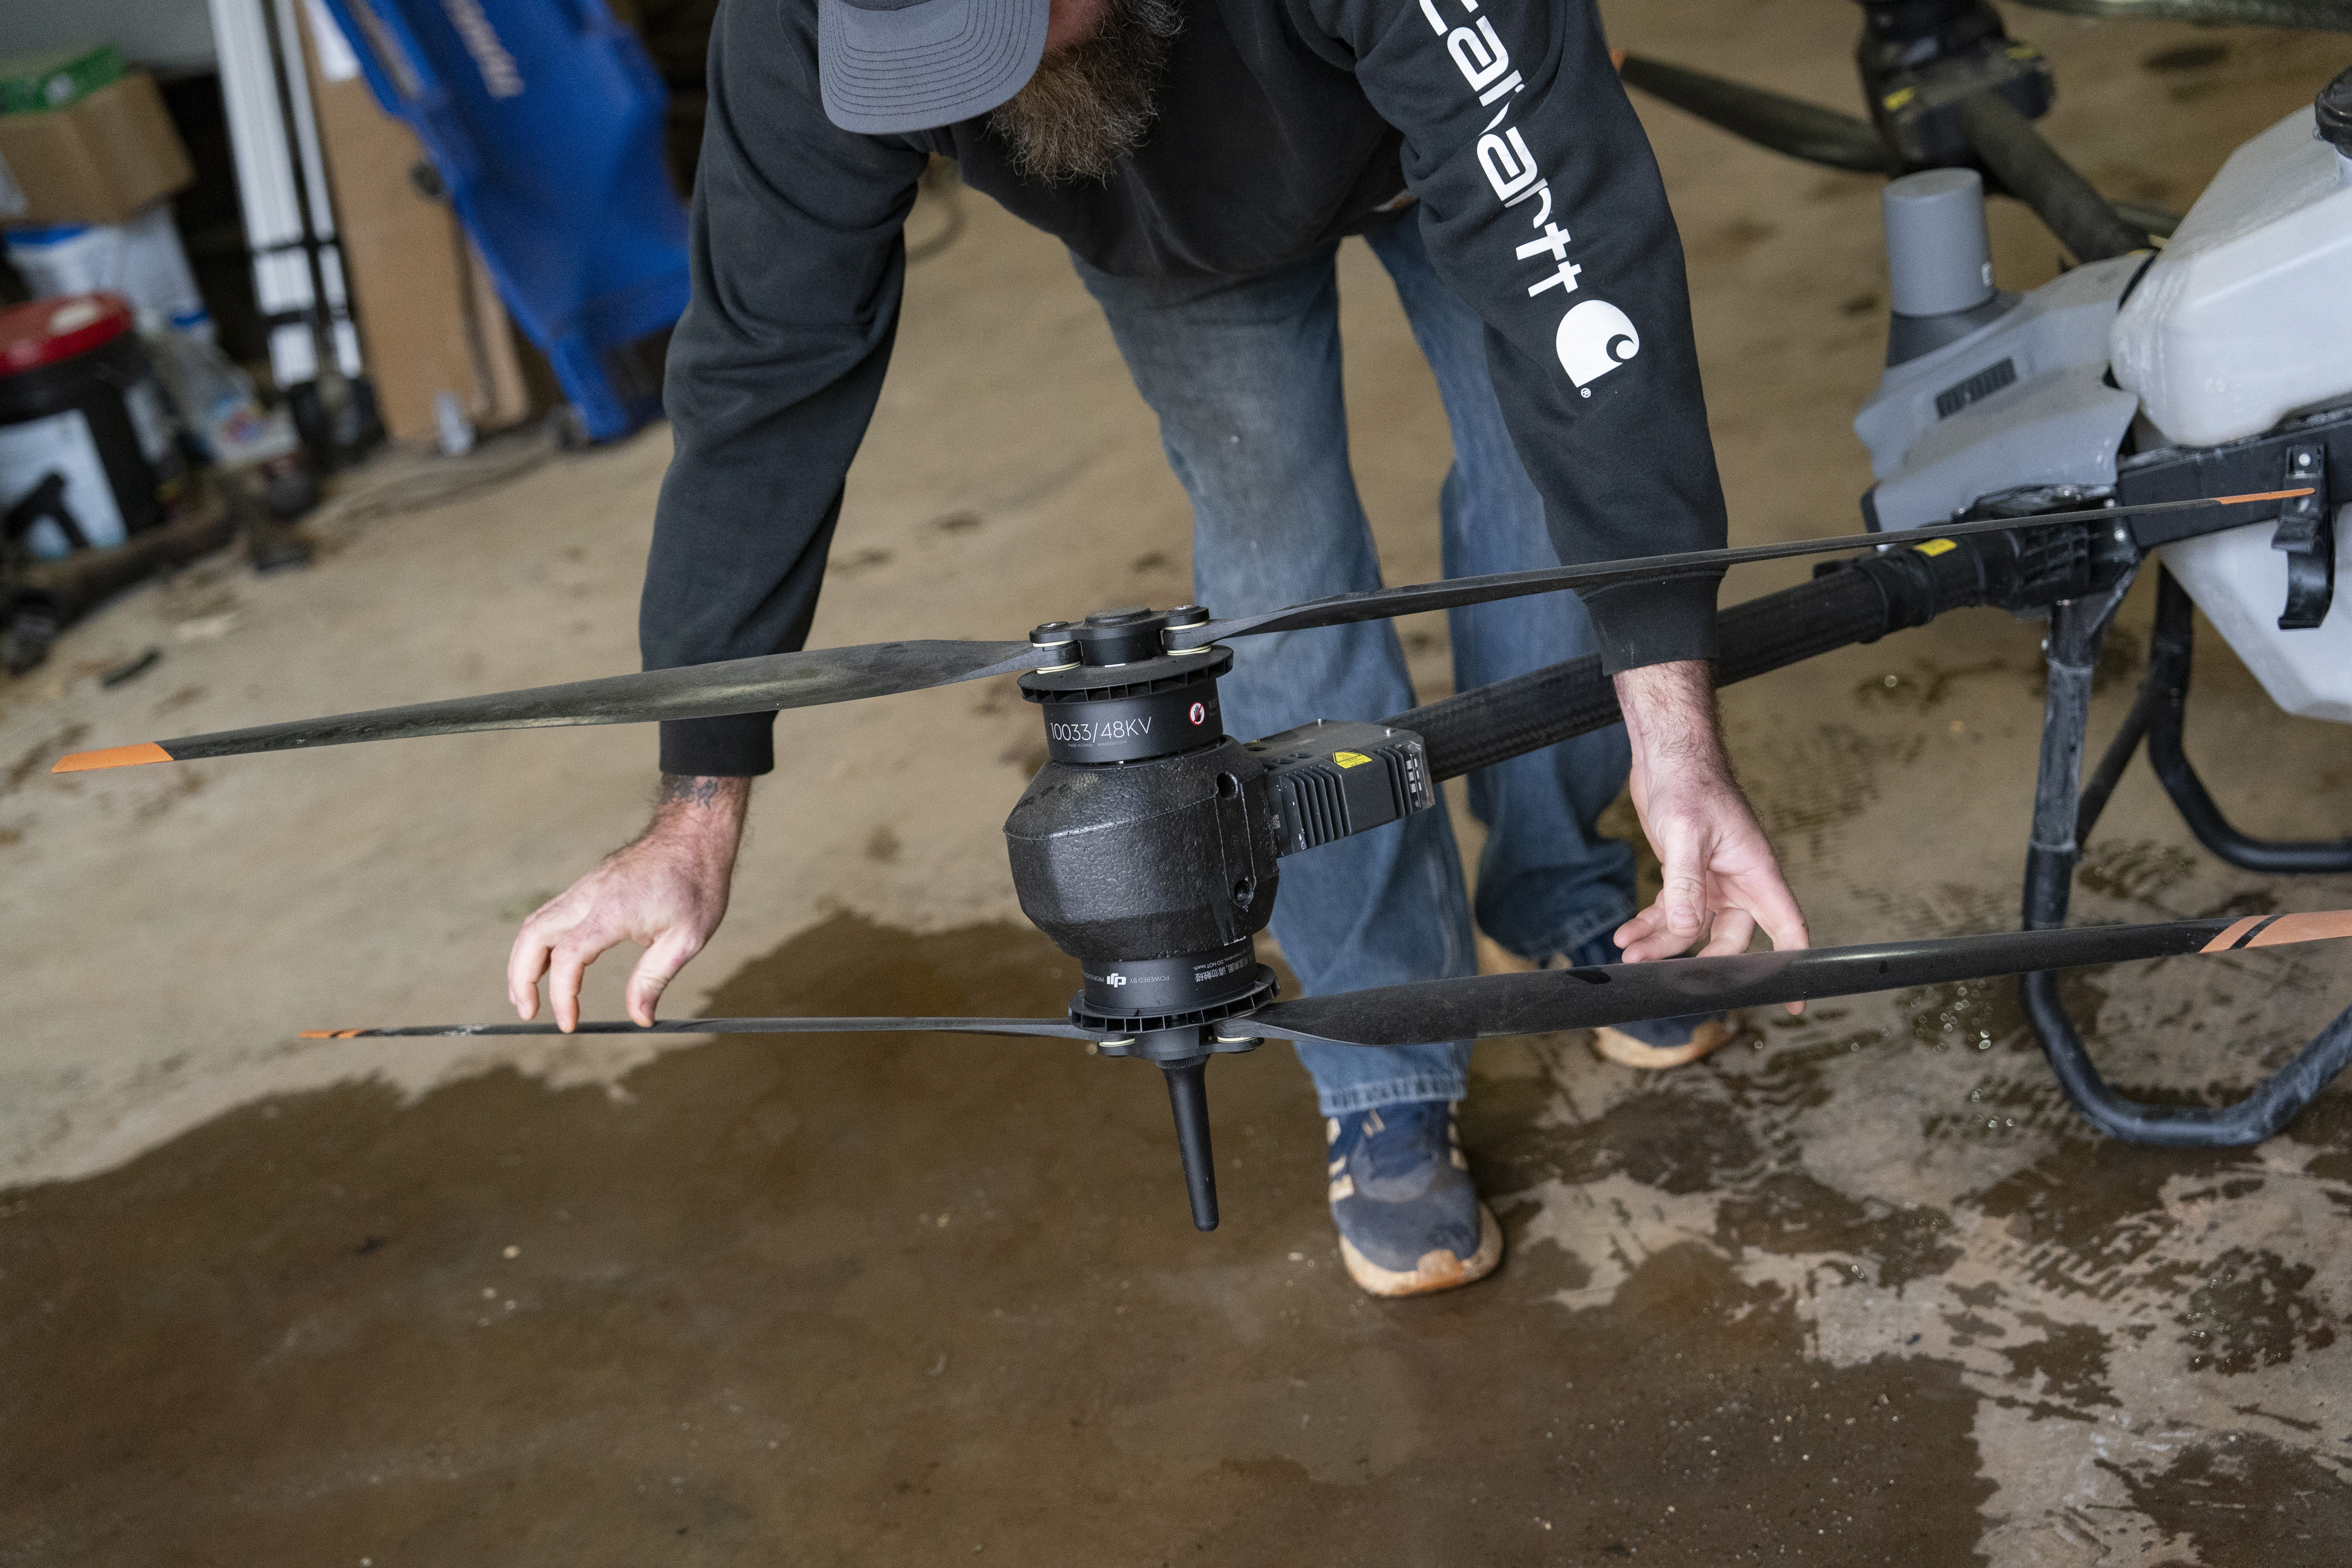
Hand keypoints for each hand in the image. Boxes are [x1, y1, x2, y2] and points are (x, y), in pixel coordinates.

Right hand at [507, 775, 750, 1030]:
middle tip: (527, 1012)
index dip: (562, 996)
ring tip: (527, 995)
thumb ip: (655, 978)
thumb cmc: (696, 882)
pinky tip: (548, 964)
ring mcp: (585, 887)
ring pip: (535, 922)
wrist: (695, 833)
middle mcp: (589, 896)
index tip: (569, 1024)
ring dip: (523, 960)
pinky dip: (539, 942)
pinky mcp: (589, 885)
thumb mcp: (687, 937)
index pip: (568, 958)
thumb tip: (640, 1018)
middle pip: (532, 936)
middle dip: (520, 978)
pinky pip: (551, 914)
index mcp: (612, 912)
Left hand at [1610, 662, 1808, 1007]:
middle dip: (1697, 962)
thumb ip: (1685, 882)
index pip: (1788, 928)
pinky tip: (1625, 935)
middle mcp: (1738, 882)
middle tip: (1662, 978)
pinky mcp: (1684, 874)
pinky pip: (1671, 911)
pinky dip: (1649, 925)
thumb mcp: (1686, 832)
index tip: (1793, 1002)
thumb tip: (1684, 928)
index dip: (1792, 966)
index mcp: (1755, 873)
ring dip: (1661, 945)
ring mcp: (1711, 879)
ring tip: (1628, 955)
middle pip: (1730, 940)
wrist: (1667, 755)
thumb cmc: (1689, 783)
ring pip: (1692, 929)